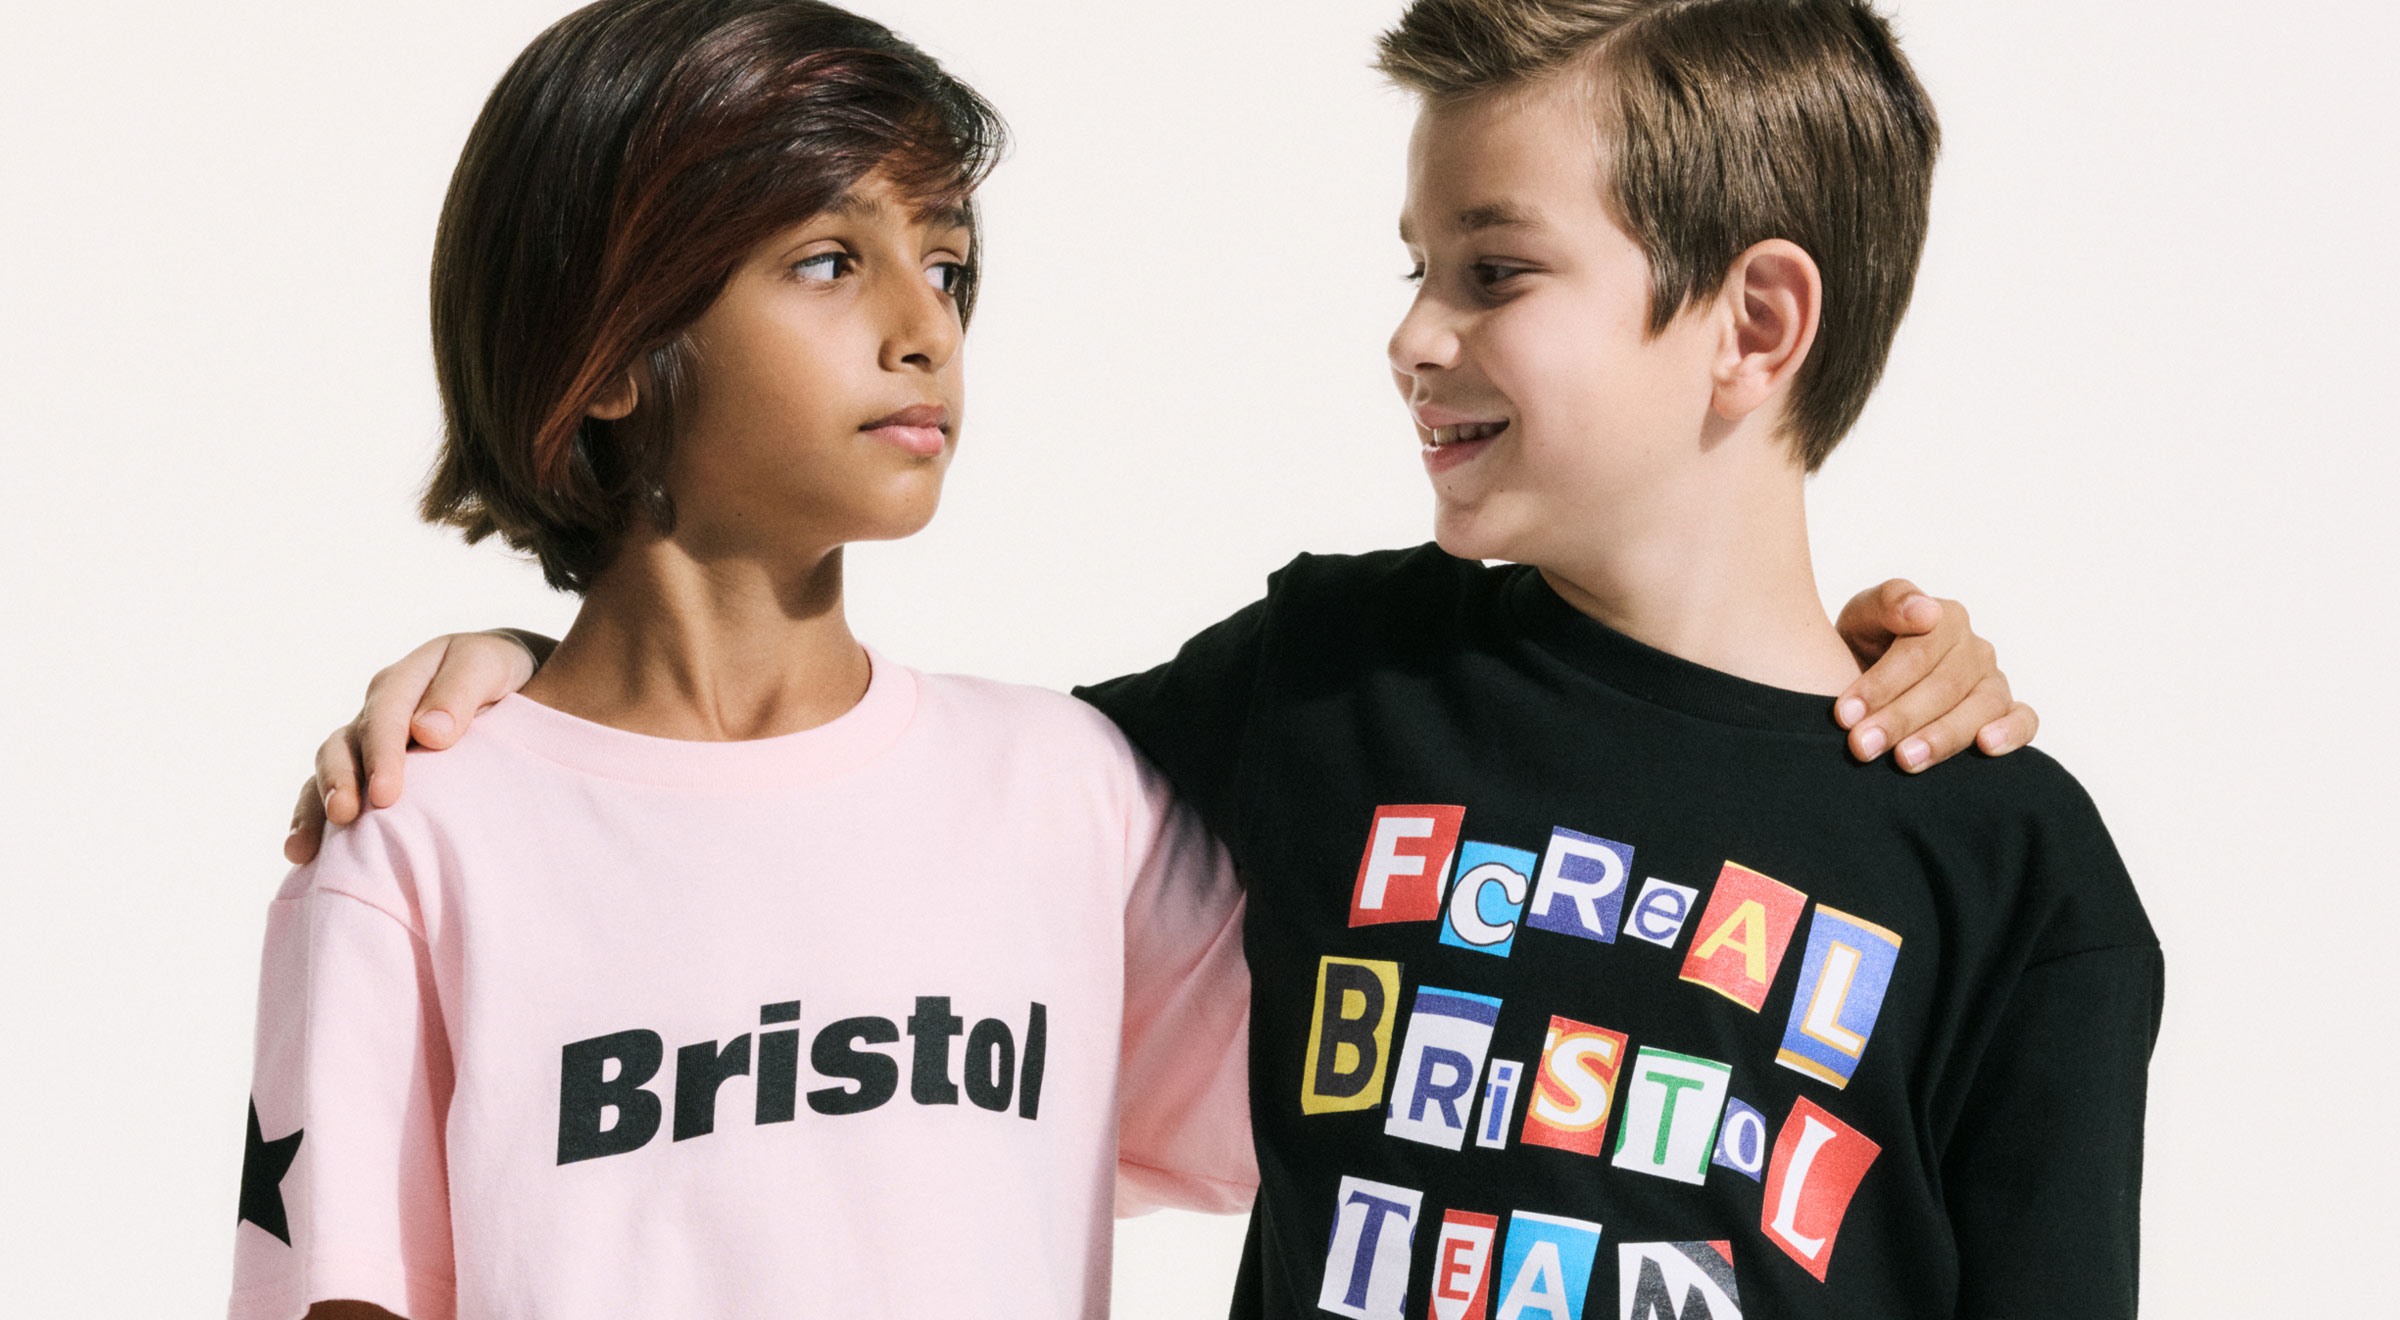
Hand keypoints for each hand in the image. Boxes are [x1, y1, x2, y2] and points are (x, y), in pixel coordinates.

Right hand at [283, 630, 550, 863]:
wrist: (506, 676)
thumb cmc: (496, 670)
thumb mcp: (487, 665)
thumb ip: (461, 691)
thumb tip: (429, 734)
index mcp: (403, 682)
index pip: (384, 716)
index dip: (381, 755)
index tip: (387, 795)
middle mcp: (376, 713)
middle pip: (344, 745)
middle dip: (340, 782)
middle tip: (344, 816)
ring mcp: (367, 742)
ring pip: (330, 771)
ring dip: (315, 807)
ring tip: (306, 848)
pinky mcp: (367, 770)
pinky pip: (331, 792)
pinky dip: (313, 820)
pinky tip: (305, 857)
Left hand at [1832, 580, 2037, 772]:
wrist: (1864, 673)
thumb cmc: (1865, 643)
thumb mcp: (1862, 617)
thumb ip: (1888, 602)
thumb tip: (1926, 612)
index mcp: (1944, 618)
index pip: (1918, 653)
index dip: (1881, 685)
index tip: (1845, 714)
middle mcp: (1974, 649)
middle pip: (1944, 686)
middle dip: (1900, 719)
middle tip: (1862, 746)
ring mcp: (1993, 680)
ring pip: (1982, 707)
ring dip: (1943, 736)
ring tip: (1906, 759)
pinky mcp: (2007, 711)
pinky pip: (2025, 720)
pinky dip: (2012, 732)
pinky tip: (1986, 747)